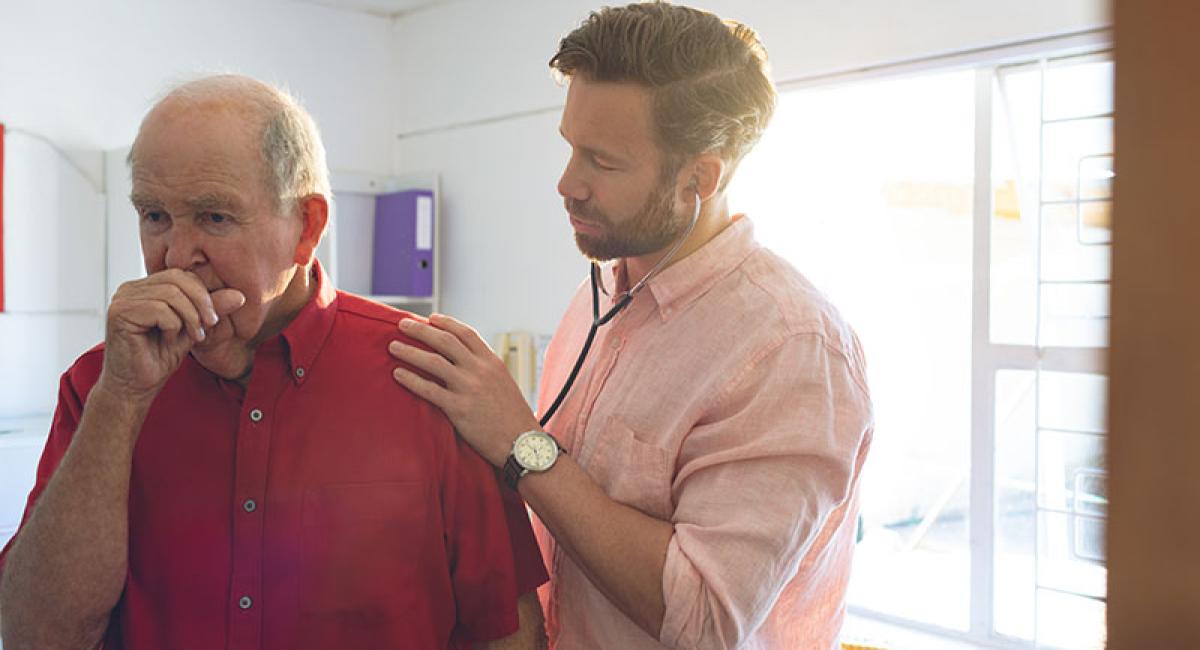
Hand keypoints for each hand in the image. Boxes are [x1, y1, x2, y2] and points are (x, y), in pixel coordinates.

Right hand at [100, 269, 244, 402]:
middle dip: (201, 302)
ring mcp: (122, 299)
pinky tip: (168, 340)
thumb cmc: (159, 359)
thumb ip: (212, 310)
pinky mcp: (119, 313)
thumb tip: (239, 295)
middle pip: (177, 278)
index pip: (181, 274)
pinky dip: (173, 326)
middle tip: (209, 325)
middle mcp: (130, 289)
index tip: (213, 318)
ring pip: (171, 293)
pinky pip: (159, 309)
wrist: (136, 387)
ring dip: (190, 317)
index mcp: (145, 287)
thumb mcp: (194, 329)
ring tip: (192, 336)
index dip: (202, 293)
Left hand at [388, 314, 539, 465]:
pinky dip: (411, 379)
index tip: (431, 318)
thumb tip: (465, 362)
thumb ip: (485, 370)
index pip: (466, 333)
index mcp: (492, 362)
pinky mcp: (459, 408)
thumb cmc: (513, 417)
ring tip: (393, 347)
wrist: (522, 443)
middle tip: (403, 324)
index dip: (446, 323)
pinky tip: (398, 374)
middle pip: (445, 341)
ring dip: (410, 351)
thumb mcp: (504, 383)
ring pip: (433, 361)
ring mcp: (469, 388)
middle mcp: (480, 370)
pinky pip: (429, 390)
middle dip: (421, 330)